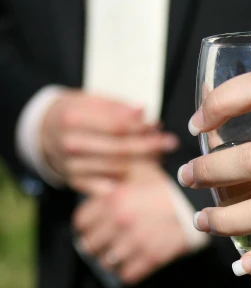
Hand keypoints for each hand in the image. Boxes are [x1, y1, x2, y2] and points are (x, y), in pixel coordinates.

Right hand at [41, 90, 177, 193]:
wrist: (44, 131)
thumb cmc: (76, 112)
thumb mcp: (90, 100)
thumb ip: (117, 106)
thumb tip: (142, 110)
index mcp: (72, 119)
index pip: (116, 126)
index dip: (141, 127)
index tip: (159, 125)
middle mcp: (70, 145)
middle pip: (120, 149)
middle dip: (150, 146)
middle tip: (170, 142)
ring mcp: (72, 166)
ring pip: (118, 168)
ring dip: (144, 163)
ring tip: (161, 155)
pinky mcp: (76, 182)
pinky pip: (108, 187)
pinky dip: (129, 181)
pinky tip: (145, 174)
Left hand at [73, 164, 190, 284]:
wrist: (199, 201)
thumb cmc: (167, 184)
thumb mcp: (138, 170)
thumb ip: (112, 178)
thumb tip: (94, 190)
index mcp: (113, 199)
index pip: (80, 223)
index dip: (87, 227)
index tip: (94, 228)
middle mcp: (120, 221)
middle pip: (89, 246)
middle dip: (96, 246)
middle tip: (105, 244)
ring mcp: (136, 241)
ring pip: (107, 263)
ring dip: (111, 261)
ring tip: (119, 256)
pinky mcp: (152, 257)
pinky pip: (128, 275)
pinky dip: (128, 273)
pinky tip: (133, 265)